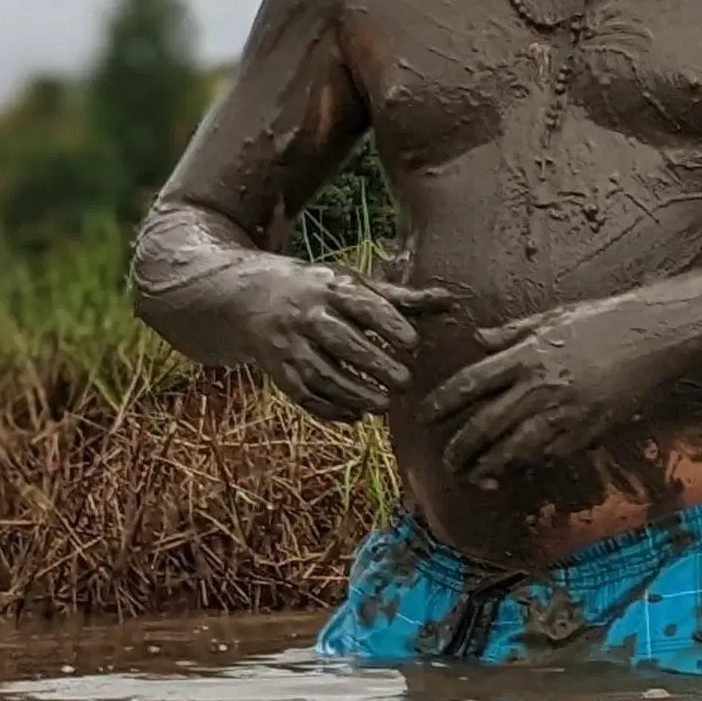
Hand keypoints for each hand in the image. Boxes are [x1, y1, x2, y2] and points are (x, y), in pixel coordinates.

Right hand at [242, 263, 458, 422]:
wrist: (252, 298)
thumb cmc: (321, 291)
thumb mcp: (356, 284)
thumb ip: (401, 297)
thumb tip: (449, 300)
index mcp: (333, 289)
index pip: (363, 307)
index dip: (389, 325)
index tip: (413, 345)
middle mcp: (308, 316)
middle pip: (341, 342)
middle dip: (374, 364)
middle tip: (406, 383)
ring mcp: (289, 345)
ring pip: (321, 374)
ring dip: (354, 393)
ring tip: (385, 405)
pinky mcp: (278, 371)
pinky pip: (302, 395)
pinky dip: (329, 409)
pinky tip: (356, 416)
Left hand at [424, 301, 668, 485]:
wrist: (656, 336)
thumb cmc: (606, 319)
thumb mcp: (554, 317)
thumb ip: (512, 332)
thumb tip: (478, 341)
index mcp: (527, 356)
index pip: (469, 385)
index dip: (441, 404)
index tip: (425, 417)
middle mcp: (539, 387)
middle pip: (483, 426)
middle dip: (459, 449)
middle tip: (447, 460)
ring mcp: (563, 413)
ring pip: (511, 451)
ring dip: (487, 467)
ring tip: (474, 476)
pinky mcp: (586, 431)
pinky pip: (548, 455)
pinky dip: (528, 465)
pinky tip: (517, 468)